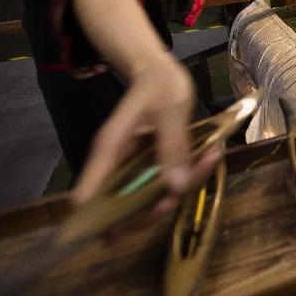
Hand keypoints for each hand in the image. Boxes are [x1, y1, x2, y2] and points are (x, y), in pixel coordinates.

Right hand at [72, 54, 220, 215]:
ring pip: (146, 203)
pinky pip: (163, 187)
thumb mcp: (170, 109)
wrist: (160, 72)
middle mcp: (116, 166)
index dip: (99, 221)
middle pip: (119, 211)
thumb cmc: (159, 84)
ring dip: (176, 193)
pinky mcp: (150, 168)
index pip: (87, 196)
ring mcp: (133, 169)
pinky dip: (185, 180)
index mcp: (110, 150)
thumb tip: (175, 187)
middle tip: (183, 189)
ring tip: (207, 160)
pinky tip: (208, 158)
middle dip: (152, 211)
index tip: (134, 222)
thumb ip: (173, 146)